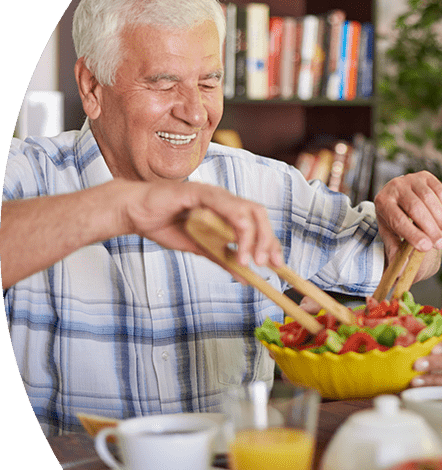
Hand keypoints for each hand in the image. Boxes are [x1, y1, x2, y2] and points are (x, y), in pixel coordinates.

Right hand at [121, 179, 282, 267]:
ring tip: (247, 261)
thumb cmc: (164, 225)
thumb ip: (222, 259)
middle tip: (266, 264)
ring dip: (252, 237)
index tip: (277, 263)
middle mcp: (224, 199)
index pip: (258, 222)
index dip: (270, 242)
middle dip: (268, 240)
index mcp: (227, 210)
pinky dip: (233, 225)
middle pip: (259, 214)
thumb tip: (246, 278)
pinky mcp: (198, 192)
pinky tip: (233, 244)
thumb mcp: (199, 248)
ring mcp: (213, 194)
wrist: (135, 213)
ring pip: (246, 211)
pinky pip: (223, 205)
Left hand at [374, 171, 441, 258]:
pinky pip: (441, 192)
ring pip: (430, 199)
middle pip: (416, 208)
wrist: (399, 200)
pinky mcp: (426, 176)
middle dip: (430, 229)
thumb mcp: (391, 238)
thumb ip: (396, 253)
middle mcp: (394, 186)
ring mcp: (411, 178)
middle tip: (440, 244)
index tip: (427, 248)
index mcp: (382, 202)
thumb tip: (403, 271)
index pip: (398, 220)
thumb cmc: (395, 224)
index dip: (413, 235)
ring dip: (440, 219)